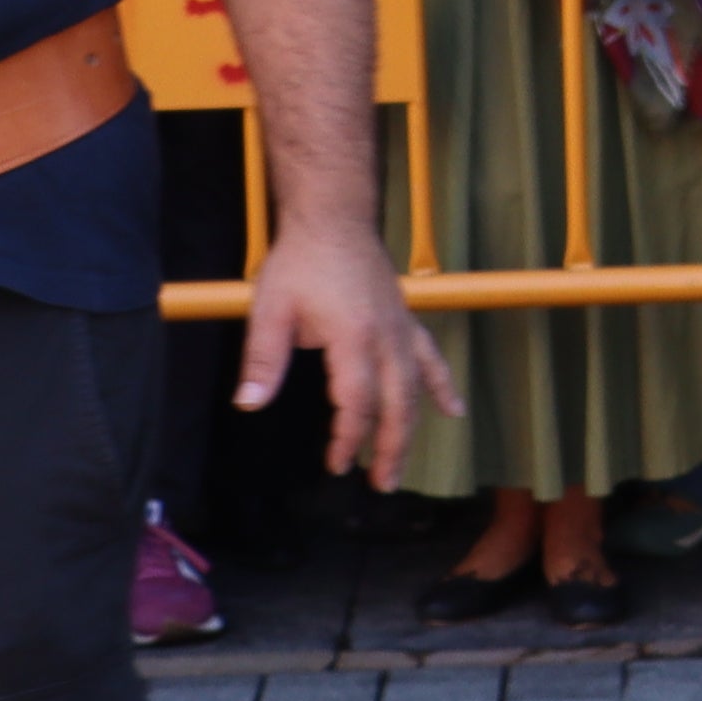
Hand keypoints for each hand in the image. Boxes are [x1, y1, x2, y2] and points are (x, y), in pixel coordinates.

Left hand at [239, 210, 456, 478]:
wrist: (334, 217)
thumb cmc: (301, 260)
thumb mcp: (270, 309)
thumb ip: (262, 360)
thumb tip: (249, 404)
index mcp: (353, 337)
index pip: (357, 402)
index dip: (349, 437)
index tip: (337, 464)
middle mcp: (386, 337)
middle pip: (397, 404)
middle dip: (391, 447)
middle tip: (382, 483)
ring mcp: (401, 328)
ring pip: (415, 388)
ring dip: (412, 429)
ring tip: (402, 464)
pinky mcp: (405, 320)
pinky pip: (430, 358)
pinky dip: (442, 386)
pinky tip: (453, 410)